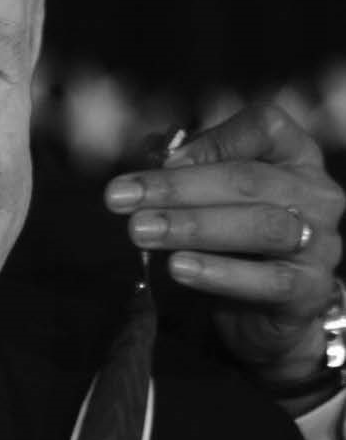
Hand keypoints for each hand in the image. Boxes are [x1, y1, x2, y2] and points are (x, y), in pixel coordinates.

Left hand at [103, 103, 343, 391]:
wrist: (268, 313)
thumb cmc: (232, 240)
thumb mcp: (209, 197)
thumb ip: (185, 170)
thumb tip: (152, 153)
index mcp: (294, 155)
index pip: (265, 126)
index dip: (212, 140)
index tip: (159, 160)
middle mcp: (315, 193)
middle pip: (248, 179)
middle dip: (177, 188)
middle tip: (119, 198)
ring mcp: (320, 242)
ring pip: (260, 226)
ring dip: (192, 227)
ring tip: (140, 231)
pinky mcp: (311, 289)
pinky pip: (268, 279)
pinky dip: (219, 273)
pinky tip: (178, 267)